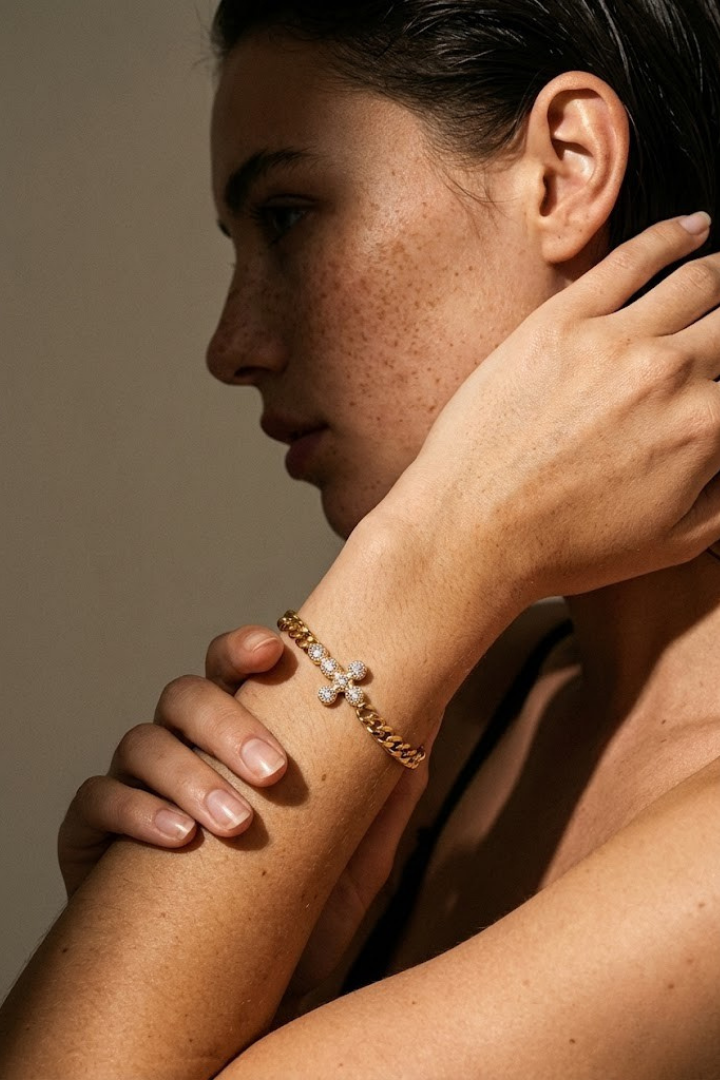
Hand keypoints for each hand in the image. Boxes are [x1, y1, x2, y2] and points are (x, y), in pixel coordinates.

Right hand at [58, 622, 439, 1001]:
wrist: (242, 1007)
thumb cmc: (297, 922)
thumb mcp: (353, 864)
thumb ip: (381, 800)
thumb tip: (425, 736)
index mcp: (235, 738)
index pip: (231, 670)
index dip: (244, 648)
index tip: (272, 650)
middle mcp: (182, 749)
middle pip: (186, 695)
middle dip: (229, 722)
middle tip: (276, 771)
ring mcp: (134, 786)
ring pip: (145, 742)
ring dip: (192, 774)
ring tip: (237, 823)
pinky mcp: (91, 834)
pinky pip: (96, 799)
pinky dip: (135, 810)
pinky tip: (177, 839)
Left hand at [390, 214, 719, 598]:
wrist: (471, 530)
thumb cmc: (564, 546)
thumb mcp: (672, 541)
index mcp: (707, 428)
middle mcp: (671, 373)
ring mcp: (613, 339)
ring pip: (698, 281)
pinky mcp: (560, 319)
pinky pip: (632, 258)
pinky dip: (673, 236)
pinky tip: (694, 227)